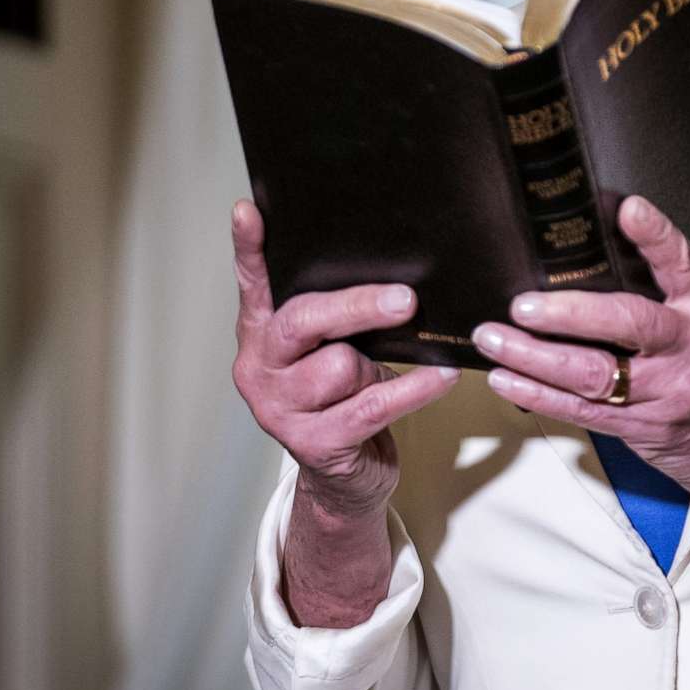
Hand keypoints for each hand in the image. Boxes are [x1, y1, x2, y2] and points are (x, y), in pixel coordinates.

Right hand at [229, 199, 458, 523]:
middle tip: (406, 299)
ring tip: (398, 367)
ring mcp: (280, 410)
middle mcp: (260, 369)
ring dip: (379, 366)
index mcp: (261, 335)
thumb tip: (397, 276)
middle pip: (303, 321)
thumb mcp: (333, 349)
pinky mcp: (314, 444)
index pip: (251, 285)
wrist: (345, 479)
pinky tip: (441, 377)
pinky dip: (414, 390)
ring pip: (341, 366)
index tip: (248, 210)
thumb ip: (338, 317)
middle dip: (356, 307)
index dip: (248, 248)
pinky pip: (372, 405)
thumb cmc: (344, 398)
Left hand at [475, 195, 689, 529]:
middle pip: (628, 323)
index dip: (655, 236)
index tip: (628, 209)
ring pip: (592, 372)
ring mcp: (665, 390)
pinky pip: (580, 410)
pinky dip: (538, 393)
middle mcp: (688, 345)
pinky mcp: (640, 425)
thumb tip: (590, 249)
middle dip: (569, 313)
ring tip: (494, 338)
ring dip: (534, 356)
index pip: (681, 264)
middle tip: (523, 304)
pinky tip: (506, 378)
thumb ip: (663, 288)